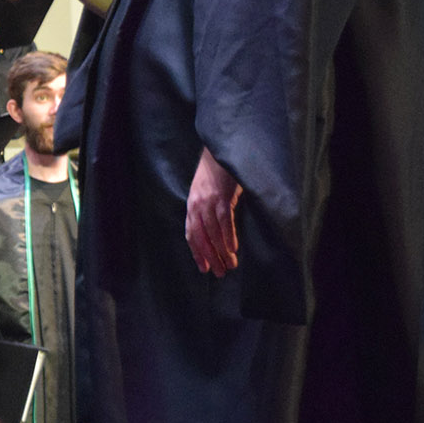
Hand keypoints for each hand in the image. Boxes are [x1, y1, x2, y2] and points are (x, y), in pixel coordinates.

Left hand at [186, 146, 242, 276]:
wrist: (219, 149)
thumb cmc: (217, 172)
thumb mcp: (207, 192)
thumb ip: (209, 210)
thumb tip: (217, 232)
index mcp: (191, 205)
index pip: (191, 234)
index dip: (197, 252)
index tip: (203, 268)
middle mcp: (196, 205)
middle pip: (201, 237)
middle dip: (209, 257)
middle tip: (218, 273)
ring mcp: (208, 201)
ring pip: (213, 232)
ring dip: (221, 251)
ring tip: (229, 265)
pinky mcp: (221, 197)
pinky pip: (224, 221)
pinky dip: (227, 236)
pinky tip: (232, 249)